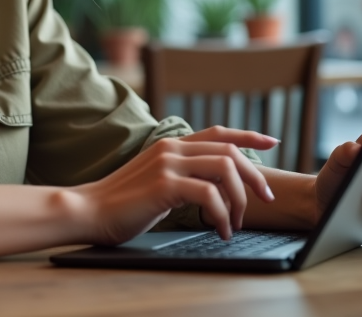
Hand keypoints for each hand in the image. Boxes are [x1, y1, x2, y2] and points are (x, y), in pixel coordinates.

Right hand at [71, 127, 277, 245]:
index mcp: (170, 145)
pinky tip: (219, 230)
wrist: (88, 210)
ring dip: (239, 199)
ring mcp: (167, 164)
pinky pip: (209, 194)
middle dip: (254, 176)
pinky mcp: (164, 185)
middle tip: (265, 199)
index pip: (218, 132)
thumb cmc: (121, 203)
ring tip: (234, 223)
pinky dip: (221, 215)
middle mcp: (171, 148)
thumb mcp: (156, 180)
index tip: (272, 142)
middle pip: (229, 151)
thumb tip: (212, 186)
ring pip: (224, 169)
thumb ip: (180, 174)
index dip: (248, 135)